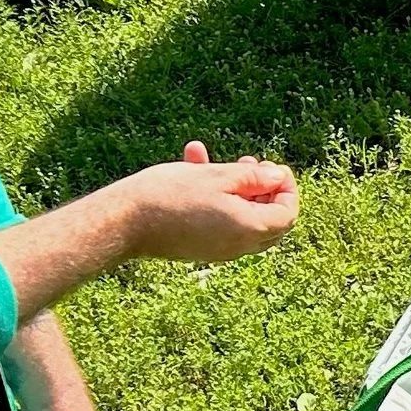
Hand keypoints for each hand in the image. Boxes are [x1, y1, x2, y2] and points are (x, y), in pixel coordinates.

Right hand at [120, 140, 299, 263]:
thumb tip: (278, 178)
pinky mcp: (196, 247)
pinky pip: (218, 222)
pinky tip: (193, 163)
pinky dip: (215, 197)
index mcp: (248, 230)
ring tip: (217, 160)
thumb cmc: (171, 195)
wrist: (123, 221)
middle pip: (269, 221)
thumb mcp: (218, 177)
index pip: (287, 214)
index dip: (286, 188)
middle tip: (251, 165)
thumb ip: (254, 178)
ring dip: (236, 188)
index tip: (272, 167)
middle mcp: (236, 247)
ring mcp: (216, 250)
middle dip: (265, 190)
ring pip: (241, 218)